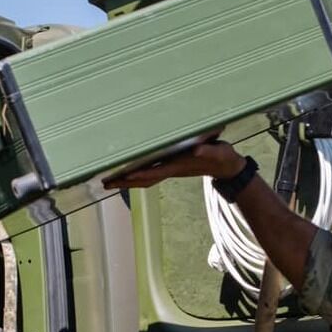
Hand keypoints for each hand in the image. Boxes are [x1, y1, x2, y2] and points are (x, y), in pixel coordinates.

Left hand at [103, 139, 245, 189]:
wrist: (226, 166)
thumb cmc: (223, 157)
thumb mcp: (219, 151)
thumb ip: (208, 150)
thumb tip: (196, 148)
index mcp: (180, 165)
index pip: (157, 171)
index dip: (142, 173)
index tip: (127, 175)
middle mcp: (171, 169)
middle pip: (144, 179)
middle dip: (125, 182)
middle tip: (105, 183)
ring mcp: (169, 169)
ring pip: (143, 179)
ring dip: (126, 182)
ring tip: (107, 182)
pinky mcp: (170, 167)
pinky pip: (148, 174)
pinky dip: (134, 176)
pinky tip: (123, 174)